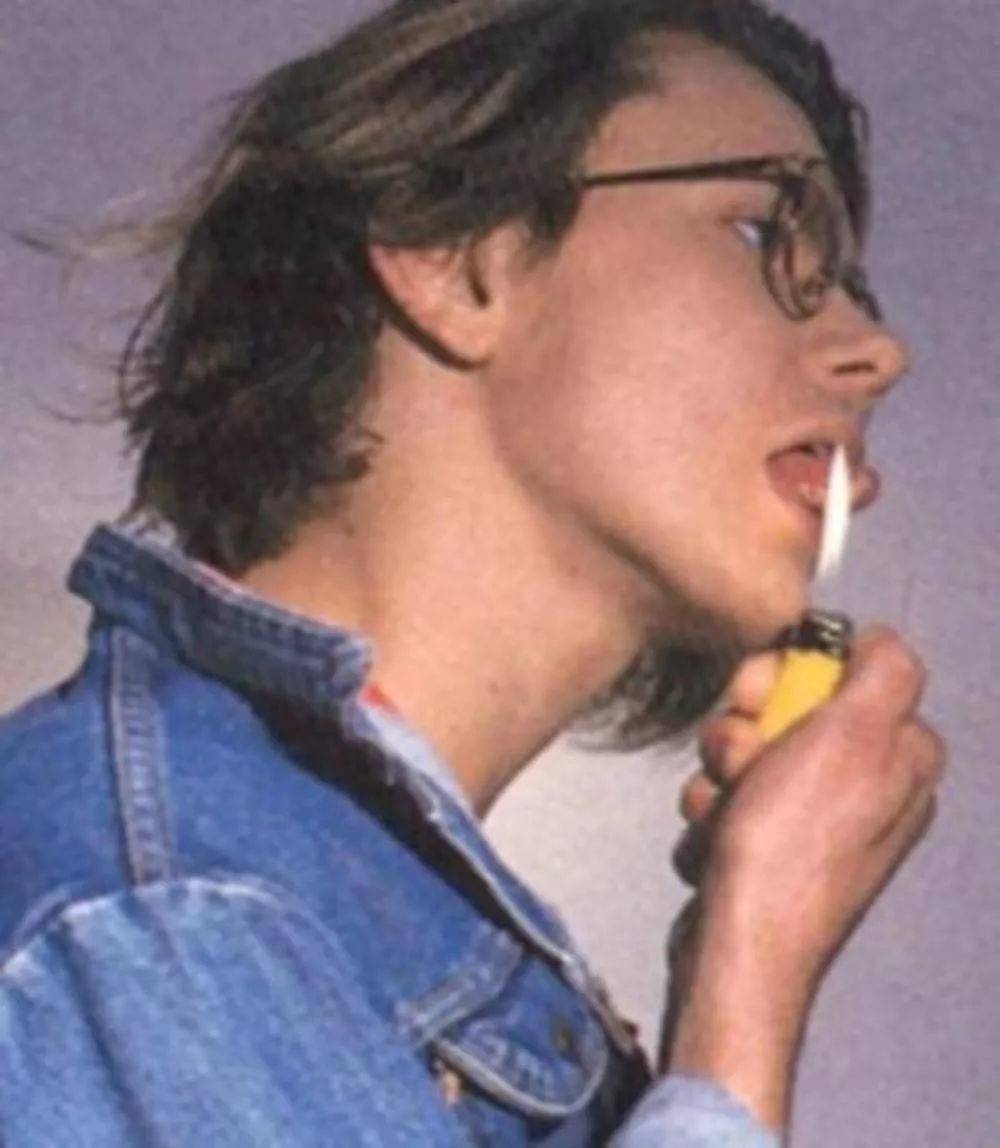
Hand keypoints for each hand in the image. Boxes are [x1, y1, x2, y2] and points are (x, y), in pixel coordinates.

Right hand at [665, 628, 945, 1129]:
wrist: (741, 942)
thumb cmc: (792, 843)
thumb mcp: (853, 737)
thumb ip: (883, 672)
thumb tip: (876, 636)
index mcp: (902, 754)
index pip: (841, 668)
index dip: (788, 671)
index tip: (760, 695)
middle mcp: (868, 784)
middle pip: (788, 707)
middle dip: (744, 727)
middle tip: (740, 760)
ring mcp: (819, 820)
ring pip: (747, 749)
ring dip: (720, 771)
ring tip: (723, 810)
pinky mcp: (775, 847)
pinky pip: (730, 797)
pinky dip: (714, 811)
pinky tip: (717, 838)